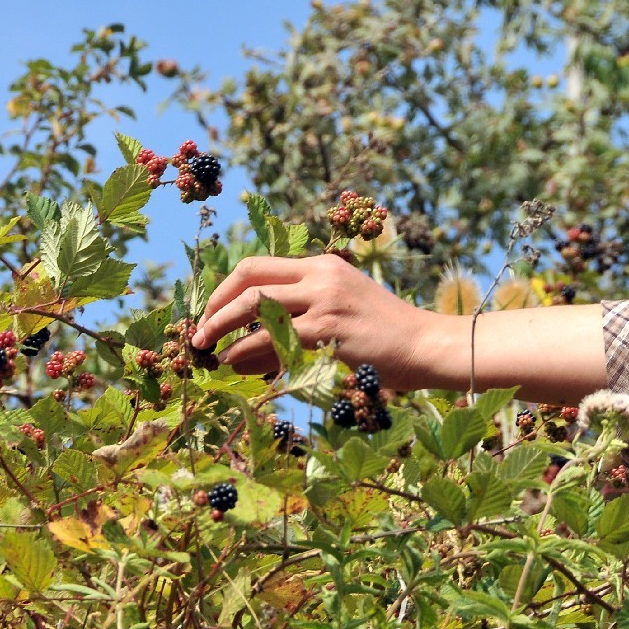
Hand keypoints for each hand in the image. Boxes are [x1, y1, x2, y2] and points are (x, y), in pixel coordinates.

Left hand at [191, 254, 607, 404]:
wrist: (429, 346)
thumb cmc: (384, 339)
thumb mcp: (339, 319)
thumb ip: (294, 326)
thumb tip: (243, 349)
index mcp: (322, 266)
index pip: (259, 264)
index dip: (226, 287)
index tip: (209, 311)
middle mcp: (321, 275)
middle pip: (249, 277)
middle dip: (215, 303)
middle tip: (199, 330)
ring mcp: (325, 300)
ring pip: (255, 304)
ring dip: (221, 327)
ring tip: (206, 348)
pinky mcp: (329, 328)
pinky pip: (272, 336)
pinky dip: (245, 349)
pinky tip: (234, 363)